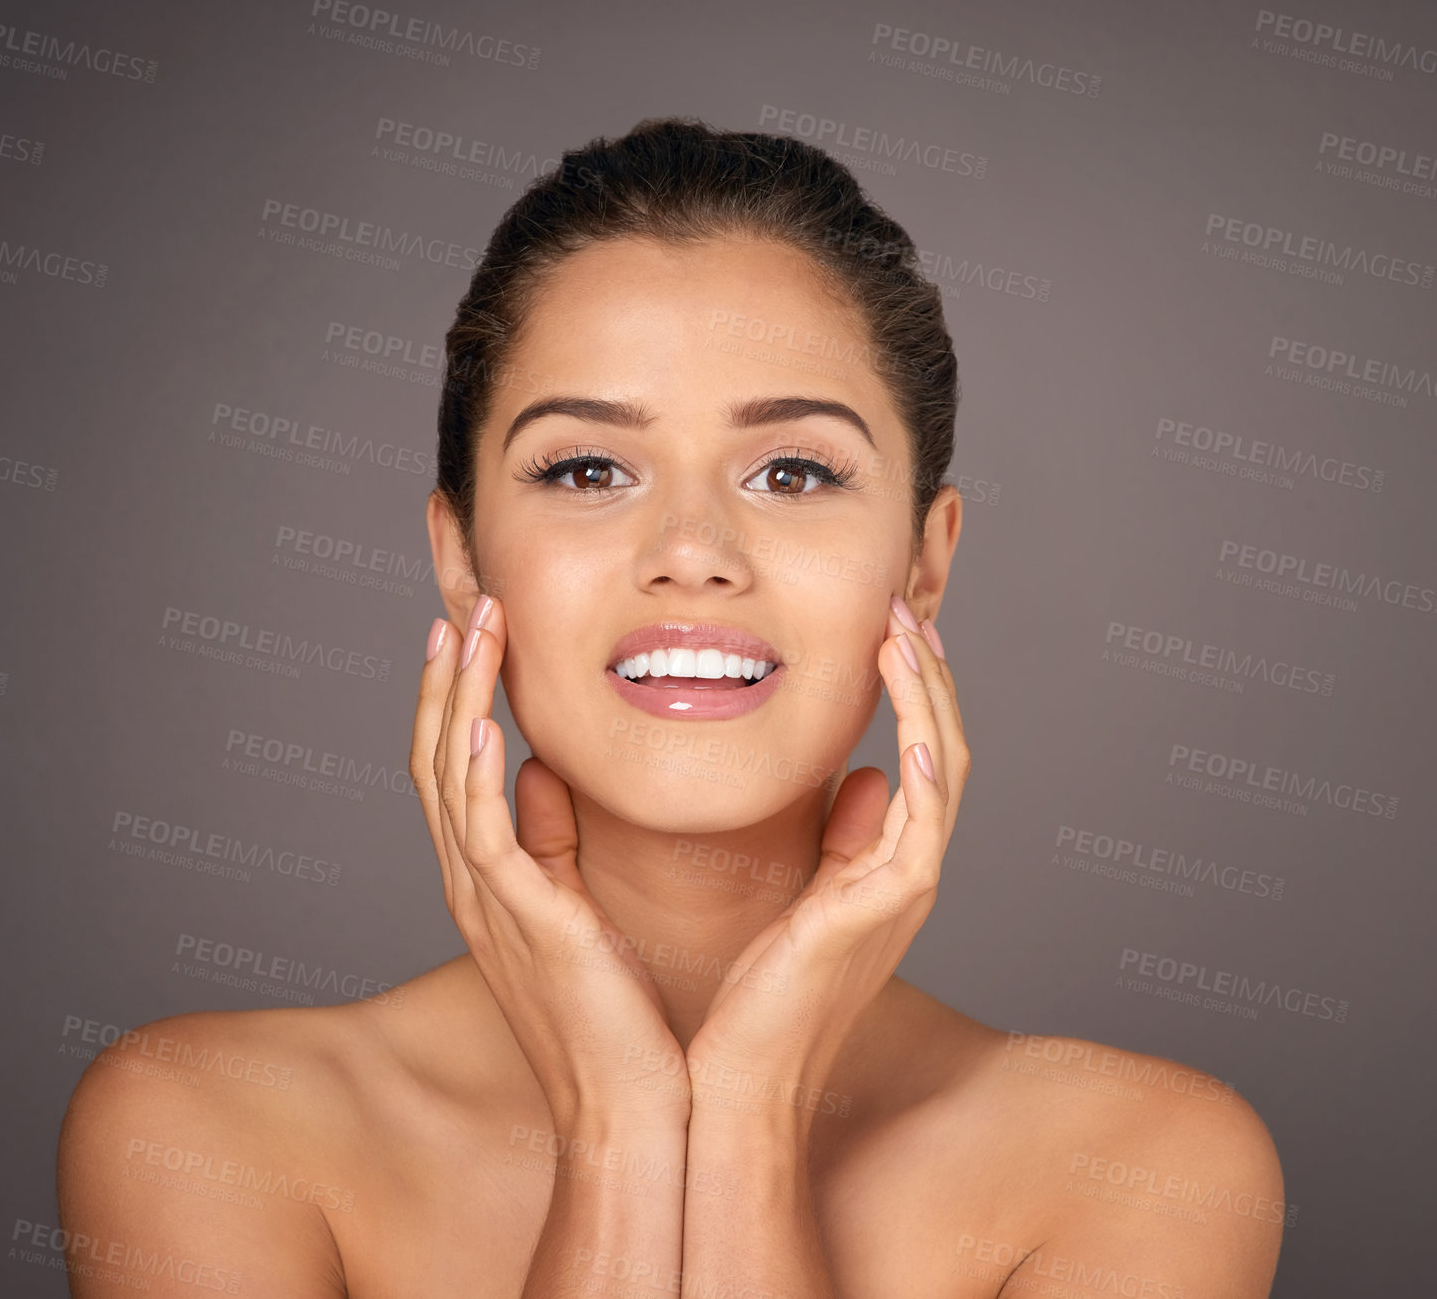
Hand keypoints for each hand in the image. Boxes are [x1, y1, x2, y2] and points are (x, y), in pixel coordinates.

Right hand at [409, 594, 691, 1130]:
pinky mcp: (518, 919)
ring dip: (452, 697)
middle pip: (433, 755)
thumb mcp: (576, 908)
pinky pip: (479, 830)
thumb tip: (544, 775)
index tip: (474, 632)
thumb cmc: (617, 1013)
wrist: (629, 1107)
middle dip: (444, 676)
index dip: (455, 696)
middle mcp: (472, 882)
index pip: (455, 766)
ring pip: (445, 776)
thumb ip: (554, 842)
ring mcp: (485, 900)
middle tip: (462, 602)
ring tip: (468, 624)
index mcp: (490, 877)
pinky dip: (468, 768)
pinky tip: (474, 715)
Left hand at [684, 594, 968, 1107]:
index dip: (913, 690)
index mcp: (888, 866)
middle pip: (944, 749)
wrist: (743, 1080)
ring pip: (944, 771)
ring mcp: (904, 892)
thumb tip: (866, 778)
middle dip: (929, 675)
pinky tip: (910, 723)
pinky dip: (925, 770)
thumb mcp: (805, 899)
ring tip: (904, 631)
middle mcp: (908, 873)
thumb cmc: (758, 997)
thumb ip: (841, 841)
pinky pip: (923, 828)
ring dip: (929, 698)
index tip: (890, 630)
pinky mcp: (884, 912)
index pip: (921, 756)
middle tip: (904, 606)